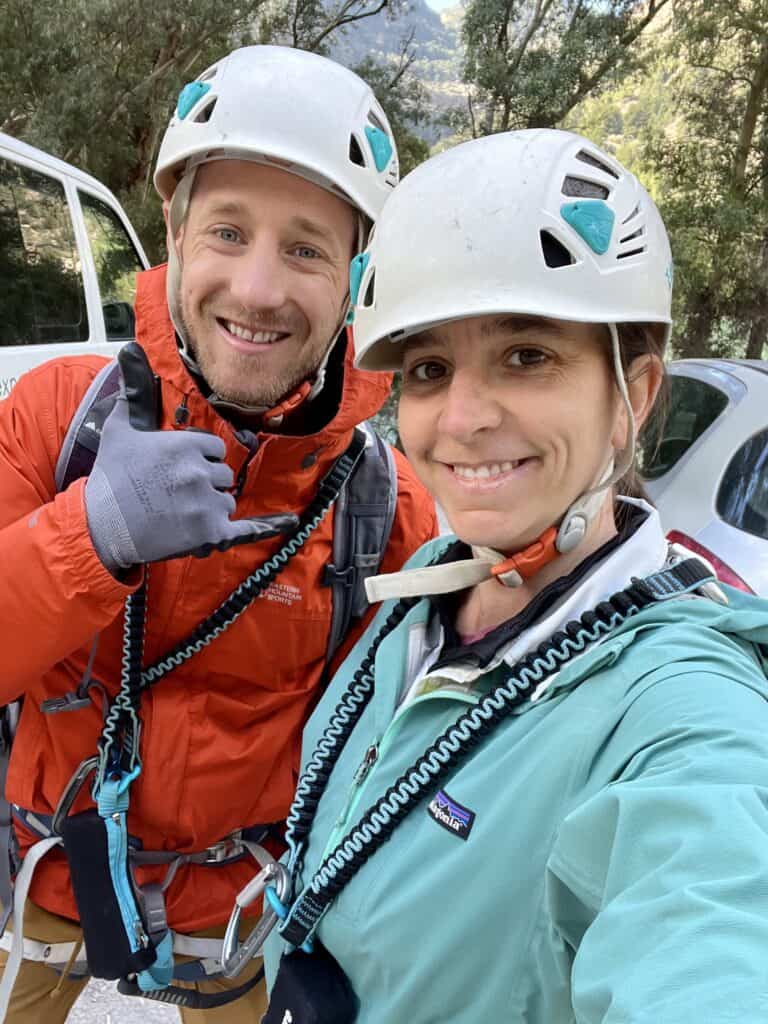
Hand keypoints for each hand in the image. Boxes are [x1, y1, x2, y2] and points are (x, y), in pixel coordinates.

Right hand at [85, 344, 296, 571]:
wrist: (103, 526)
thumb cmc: (111, 477)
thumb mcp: (121, 428)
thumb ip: (135, 391)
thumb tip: (131, 350)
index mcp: (187, 444)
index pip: (215, 449)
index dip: (201, 458)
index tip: (181, 467)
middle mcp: (200, 471)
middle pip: (223, 474)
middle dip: (206, 482)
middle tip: (178, 493)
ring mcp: (207, 502)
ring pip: (227, 501)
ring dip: (211, 507)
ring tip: (181, 513)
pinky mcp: (210, 532)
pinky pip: (243, 528)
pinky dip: (258, 527)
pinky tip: (284, 523)